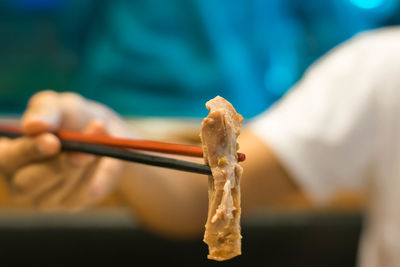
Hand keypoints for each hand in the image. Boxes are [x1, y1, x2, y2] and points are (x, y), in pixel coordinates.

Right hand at [10, 90, 132, 209]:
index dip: (26, 151)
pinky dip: (95, 172)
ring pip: (58, 190)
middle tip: (82, 149)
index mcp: (8, 154)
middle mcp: (19, 181)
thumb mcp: (58, 104)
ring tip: (99, 138)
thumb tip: (34, 126)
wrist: (106, 133)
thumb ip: (45, 110)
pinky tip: (104, 153)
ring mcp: (45, 197)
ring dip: (82, 164)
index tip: (51, 141)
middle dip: (58, 165)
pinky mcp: (71, 203)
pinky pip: (81, 194)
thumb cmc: (72, 117)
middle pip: (27, 184)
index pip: (4, 159)